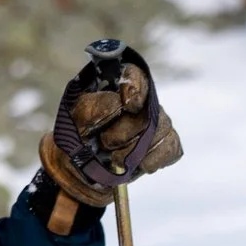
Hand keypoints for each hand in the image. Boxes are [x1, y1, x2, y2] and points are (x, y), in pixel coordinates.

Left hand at [38, 58, 182, 207]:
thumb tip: (118, 102)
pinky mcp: (164, 145)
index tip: (129, 104)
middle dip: (127, 131)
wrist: (79, 171)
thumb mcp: (74, 121)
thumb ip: (93, 108)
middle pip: (150, 109)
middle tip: (106, 143)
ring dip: (137, 149)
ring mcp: (156, 122)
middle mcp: (141, 101)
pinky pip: (171, 147)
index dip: (135, 87)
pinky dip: (155, 158)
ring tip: (116, 159)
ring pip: (162, 128)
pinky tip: (140, 164)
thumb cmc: (76, 139)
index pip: (135, 75)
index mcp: (116, 87)